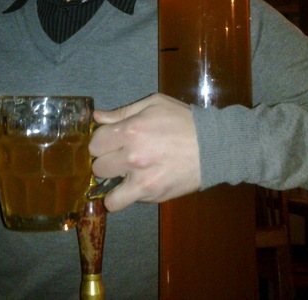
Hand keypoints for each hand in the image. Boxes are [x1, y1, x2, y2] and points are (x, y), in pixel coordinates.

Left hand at [90, 93, 200, 211]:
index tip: (108, 142)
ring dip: (112, 185)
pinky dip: (125, 196)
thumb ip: (122, 112)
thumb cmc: (182, 120)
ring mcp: (142, 179)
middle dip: (105, 161)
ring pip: (107, 192)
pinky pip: (124, 202)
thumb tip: (97, 117)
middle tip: (118, 157)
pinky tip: (135, 185)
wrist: (212, 145)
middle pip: (98, 167)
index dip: (100, 142)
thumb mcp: (154, 104)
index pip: (95, 143)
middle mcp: (132, 157)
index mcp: (131, 130)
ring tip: (123, 176)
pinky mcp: (152, 195)